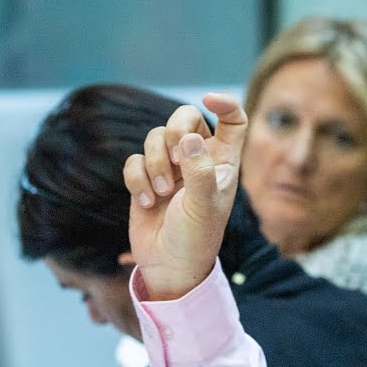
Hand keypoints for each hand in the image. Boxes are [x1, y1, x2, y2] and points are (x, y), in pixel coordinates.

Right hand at [123, 93, 246, 299]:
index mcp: (223, 162)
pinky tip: (147, 202)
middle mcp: (197, 160)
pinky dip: (137, 179)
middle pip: (186, 118)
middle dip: (176, 130)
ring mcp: (170, 169)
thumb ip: (200, 170)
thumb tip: (188, 139)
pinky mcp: (144, 180)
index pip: (232, 121)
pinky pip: (134, 161)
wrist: (169, 266)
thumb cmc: (196, 237)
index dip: (225, 104)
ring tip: (162, 193)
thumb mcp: (205, 204)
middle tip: (177, 157)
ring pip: (155, 137)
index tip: (209, 100)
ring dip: (155, 162)